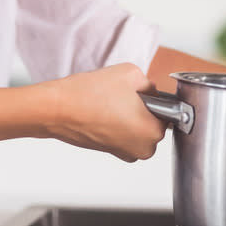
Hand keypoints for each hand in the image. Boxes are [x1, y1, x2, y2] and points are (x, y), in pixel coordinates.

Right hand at [31, 63, 167, 161]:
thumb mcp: (132, 73)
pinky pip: (124, 133)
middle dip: (143, 108)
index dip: (155, 98)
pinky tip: (104, 111)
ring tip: (111, 103)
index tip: (142, 93)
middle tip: (123, 96)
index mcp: (154, 131)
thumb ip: (150, 84)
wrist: (56, 110)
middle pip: (154, 121)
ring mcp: (126, 153)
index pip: (169, 111)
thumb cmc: (88, 94)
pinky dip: (117, 123)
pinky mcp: (112, 152)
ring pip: (138, 127)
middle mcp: (144, 149)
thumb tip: (152, 93)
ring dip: (130, 116)